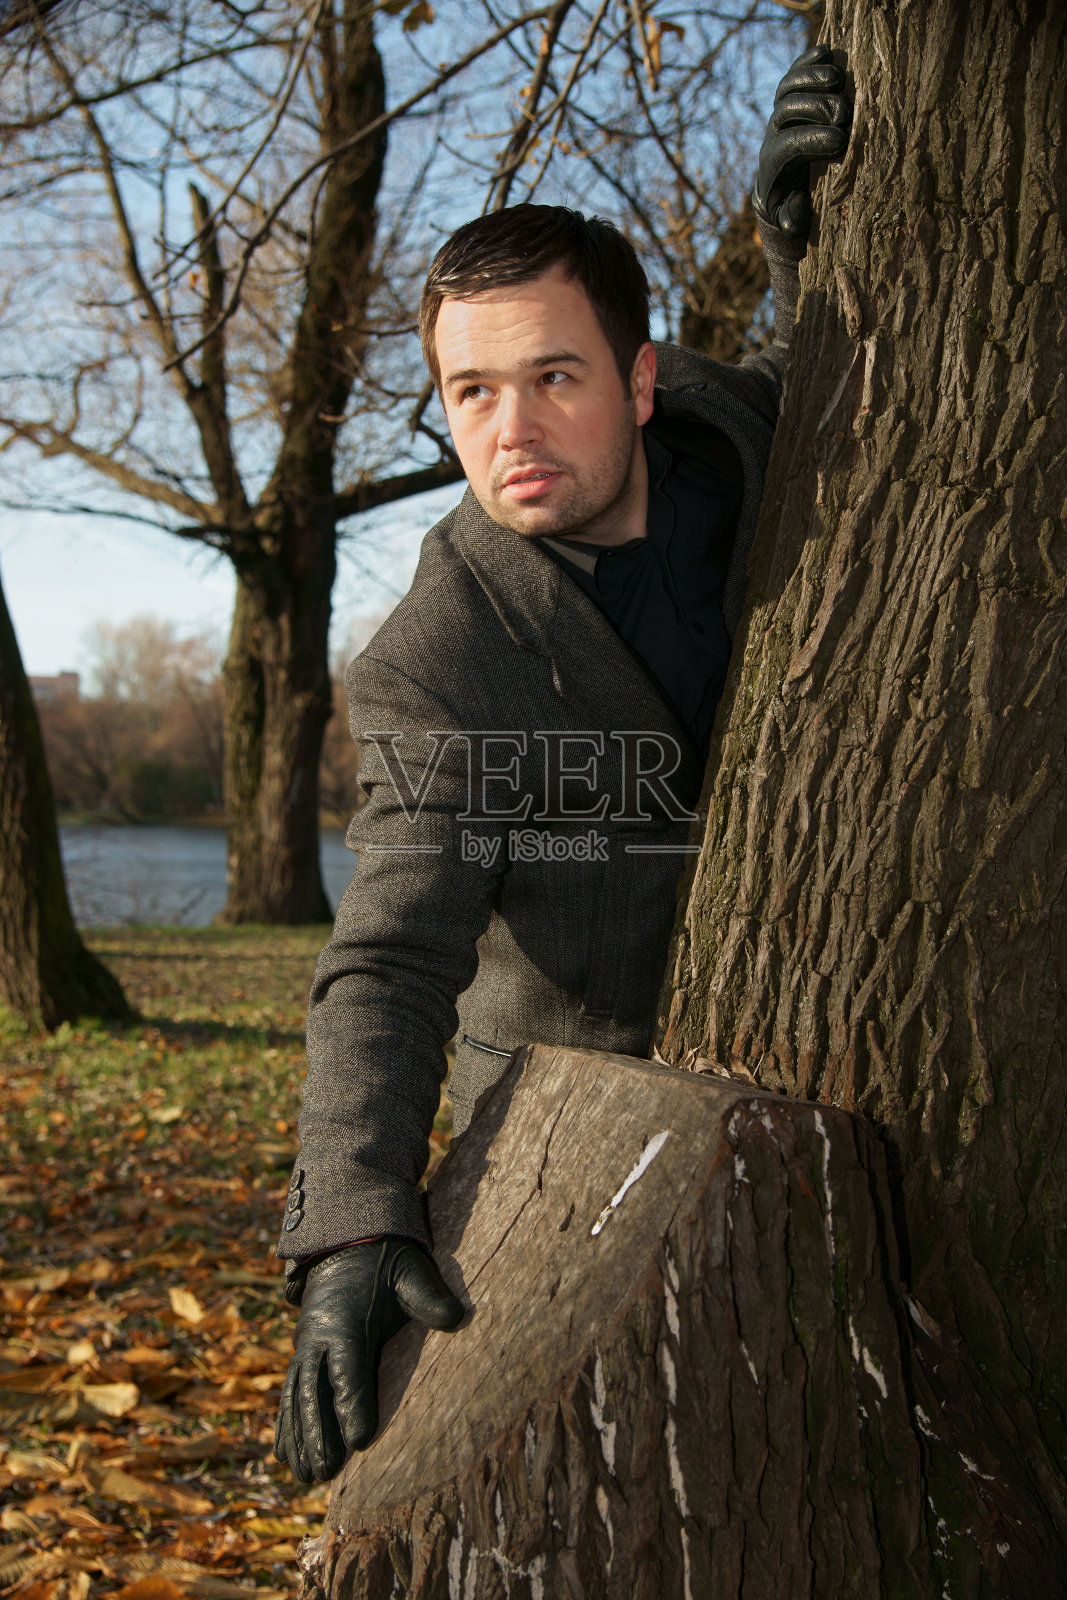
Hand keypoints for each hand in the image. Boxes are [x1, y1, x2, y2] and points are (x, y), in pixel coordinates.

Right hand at [273, 1235, 463, 1482]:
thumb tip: (458, 1316)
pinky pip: (289, 1391)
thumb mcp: (412, 1270)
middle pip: (314, 1391)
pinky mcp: (303, 1350)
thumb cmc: (387, 1259)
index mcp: (346, 1321)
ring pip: (296, 1396)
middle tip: (323, 1474)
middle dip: (318, 1434)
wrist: (347, 1236)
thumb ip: (430, 1295)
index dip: (353, 1405)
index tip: (359, 1441)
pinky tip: (283, 1455)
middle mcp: (319, 1336)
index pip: (349, 1369)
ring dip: (299, 1437)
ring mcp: (306, 1344)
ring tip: (304, 1476)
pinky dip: (284, 1423)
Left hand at [754, 44, 851, 240]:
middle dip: (817, 109)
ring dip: (813, 78)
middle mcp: (774, 132)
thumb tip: (794, 219)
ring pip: (788, 86)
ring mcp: (781, 110)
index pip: (789, 145)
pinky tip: (829, 51)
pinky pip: (796, 71)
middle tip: (845, 114)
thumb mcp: (796, 216)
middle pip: (788, 110)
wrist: (785, 182)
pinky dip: (810, 59)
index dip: (812, 141)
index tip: (840, 143)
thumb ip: (794, 217)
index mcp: (774, 163)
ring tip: (839, 79)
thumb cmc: (797, 202)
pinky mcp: (791, 92)